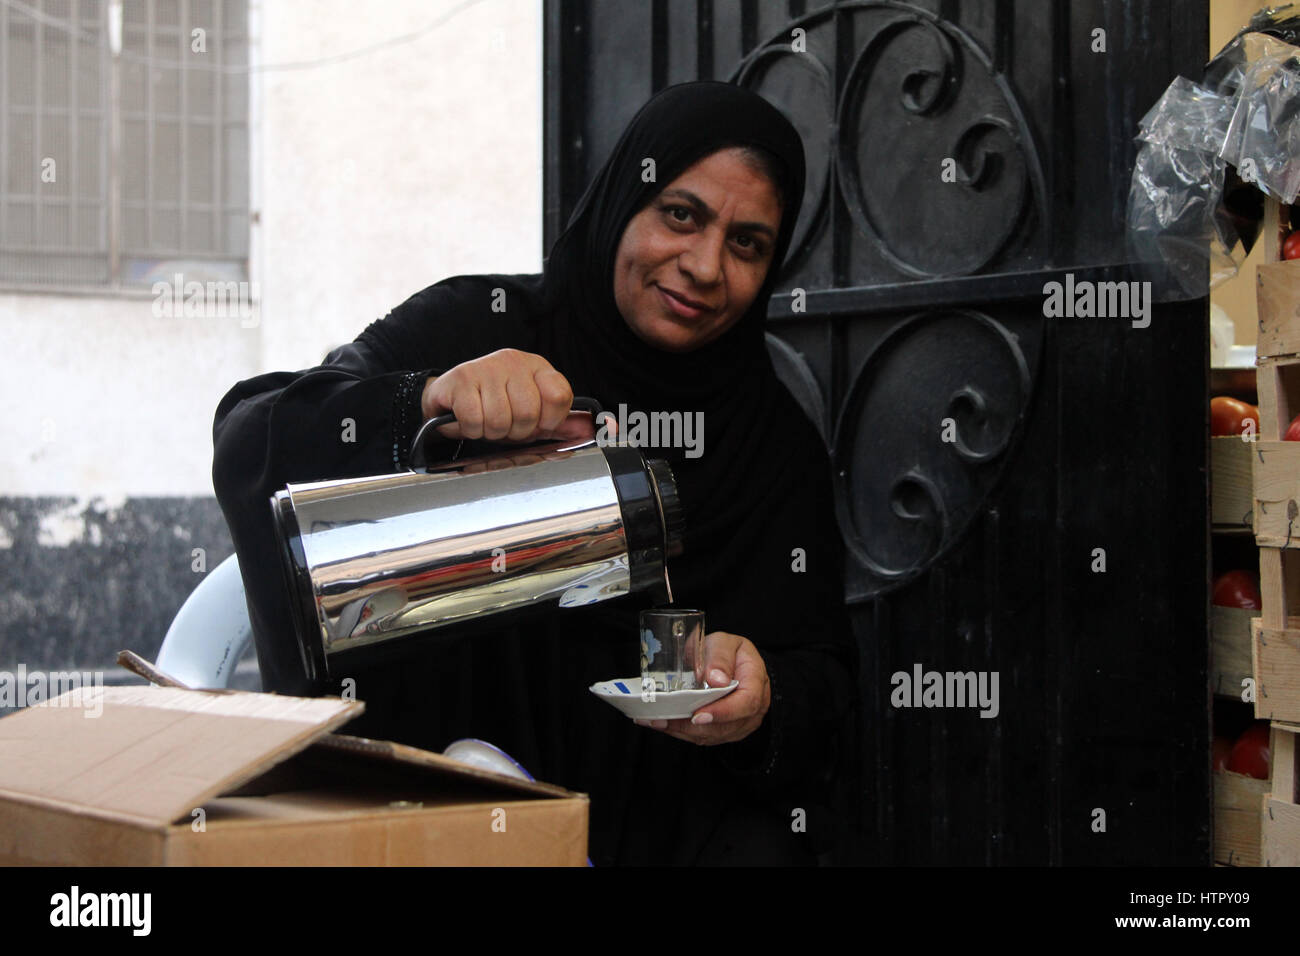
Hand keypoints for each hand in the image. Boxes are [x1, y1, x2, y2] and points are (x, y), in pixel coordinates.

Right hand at [421, 348, 592, 442]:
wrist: (450, 394)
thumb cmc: (496, 405)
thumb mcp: (534, 415)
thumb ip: (565, 422)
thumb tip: (604, 427)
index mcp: (537, 367)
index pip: (560, 395)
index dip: (549, 419)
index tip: (537, 423)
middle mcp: (513, 361)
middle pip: (528, 413)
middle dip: (515, 431)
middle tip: (504, 425)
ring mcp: (486, 367)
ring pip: (500, 420)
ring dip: (490, 431)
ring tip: (485, 420)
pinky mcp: (460, 379)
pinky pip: (474, 420)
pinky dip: (470, 429)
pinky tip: (468, 418)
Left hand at [634, 631, 770, 745]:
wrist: (733, 662)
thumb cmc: (729, 651)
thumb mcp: (725, 643)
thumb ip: (720, 657)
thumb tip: (716, 679)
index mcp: (756, 682)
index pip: (746, 703)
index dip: (723, 712)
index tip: (698, 715)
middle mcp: (754, 708)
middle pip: (726, 726)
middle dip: (692, 726)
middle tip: (665, 719)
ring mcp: (742, 723)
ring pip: (713, 735)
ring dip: (683, 731)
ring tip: (657, 721)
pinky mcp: (727, 731)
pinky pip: (707, 737)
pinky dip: (684, 732)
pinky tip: (664, 723)